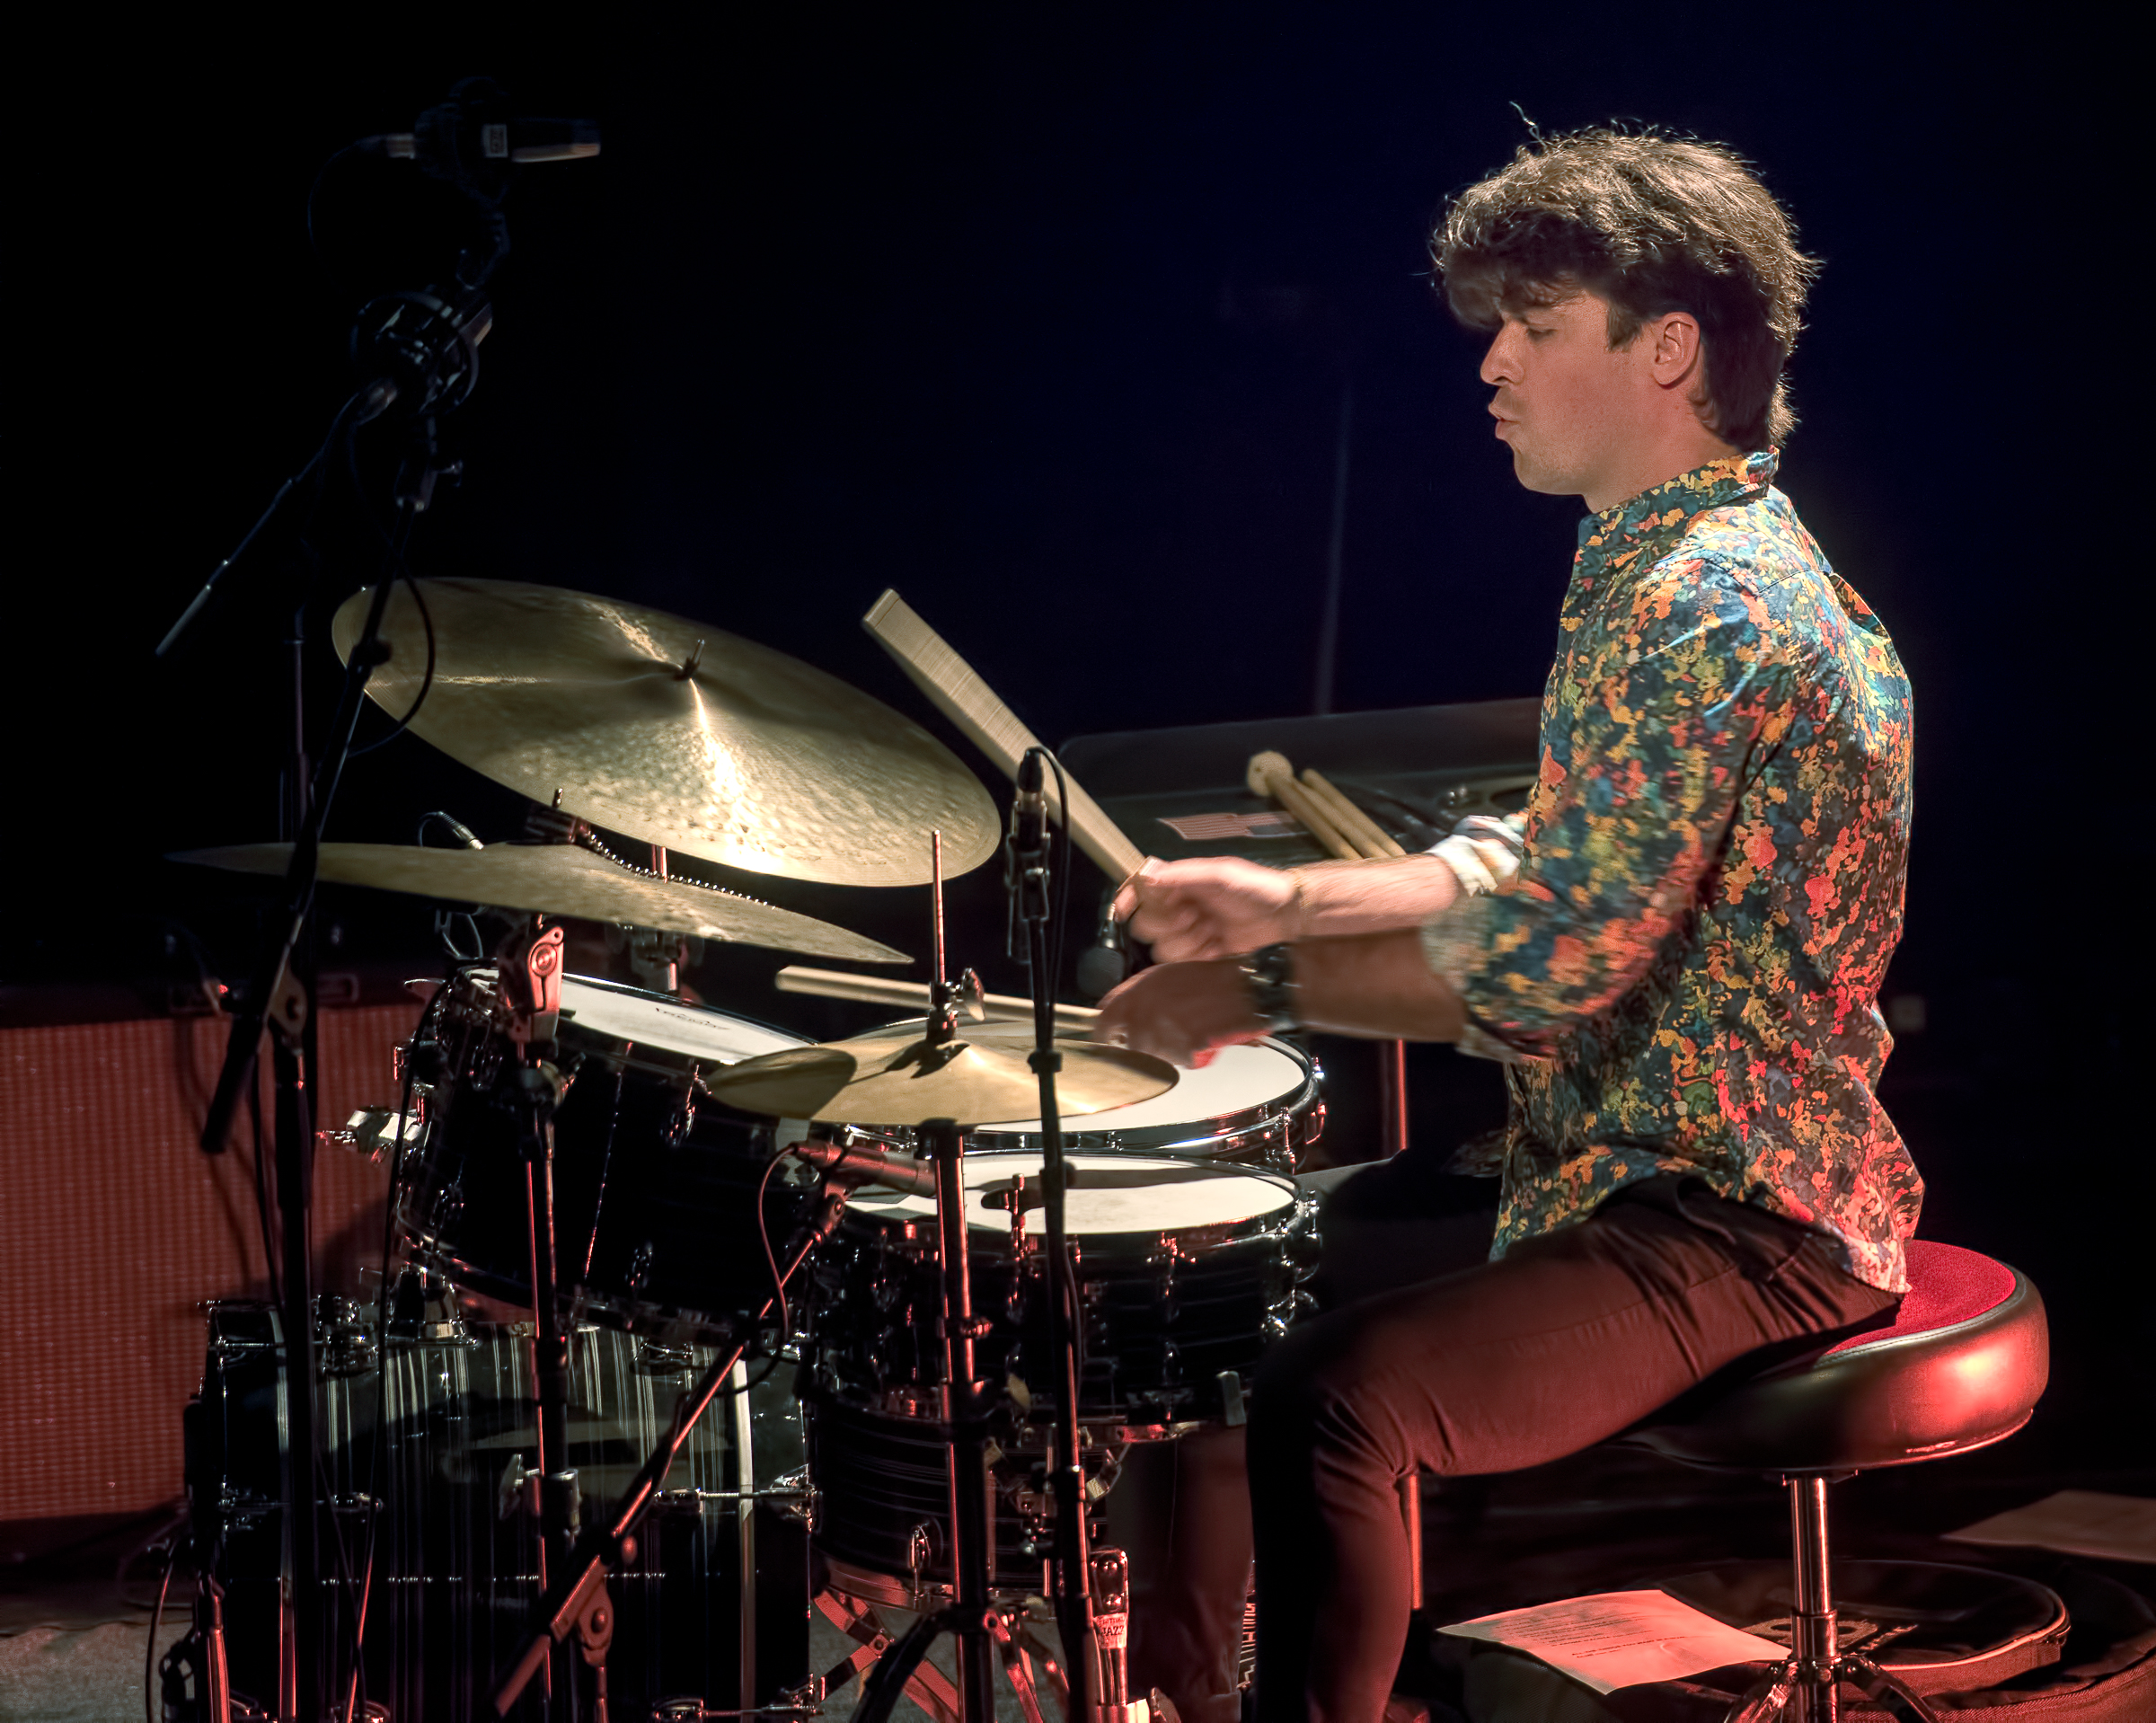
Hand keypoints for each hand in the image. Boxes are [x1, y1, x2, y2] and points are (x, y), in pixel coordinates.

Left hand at [1090, 959, 1265, 1067]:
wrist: (1245, 990)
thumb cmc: (1213, 980)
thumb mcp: (1167, 976)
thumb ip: (1139, 995)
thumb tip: (1119, 1012)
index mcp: (1138, 991)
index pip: (1103, 1021)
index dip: (1106, 1033)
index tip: (1109, 1039)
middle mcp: (1144, 1013)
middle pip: (1129, 1045)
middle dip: (1143, 1046)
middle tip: (1165, 1036)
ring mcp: (1161, 1034)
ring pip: (1153, 1056)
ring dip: (1168, 1050)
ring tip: (1190, 1031)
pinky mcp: (1180, 1051)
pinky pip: (1178, 1061)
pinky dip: (1189, 1056)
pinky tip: (1201, 1038)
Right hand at [1113, 857, 1299, 961]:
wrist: (1287, 918)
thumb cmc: (1256, 888)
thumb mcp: (1219, 875)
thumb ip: (1182, 875)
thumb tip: (1146, 873)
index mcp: (1180, 884)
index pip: (1141, 891)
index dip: (1128, 900)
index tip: (1123, 912)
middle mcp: (1180, 909)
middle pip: (1147, 925)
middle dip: (1168, 924)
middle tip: (1193, 915)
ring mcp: (1191, 934)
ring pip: (1164, 949)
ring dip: (1187, 942)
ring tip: (1212, 931)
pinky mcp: (1202, 957)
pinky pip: (1183, 964)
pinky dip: (1200, 957)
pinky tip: (1218, 947)